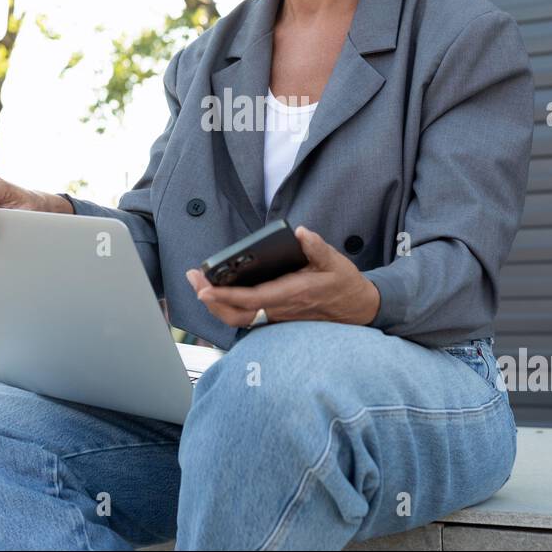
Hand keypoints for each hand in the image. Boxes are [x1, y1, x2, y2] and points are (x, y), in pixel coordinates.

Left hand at [184, 225, 380, 329]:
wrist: (358, 308)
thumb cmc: (344, 284)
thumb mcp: (335, 262)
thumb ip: (317, 247)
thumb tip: (300, 232)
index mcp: (292, 293)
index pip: (252, 298)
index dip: (225, 296)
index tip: (205, 288)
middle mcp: (281, 309)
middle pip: (237, 314)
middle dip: (211, 300)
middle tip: (194, 280)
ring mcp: (278, 316)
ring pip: (240, 318)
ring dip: (217, 305)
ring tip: (200, 284)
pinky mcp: (277, 317)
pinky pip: (248, 317)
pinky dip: (228, 308)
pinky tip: (218, 293)